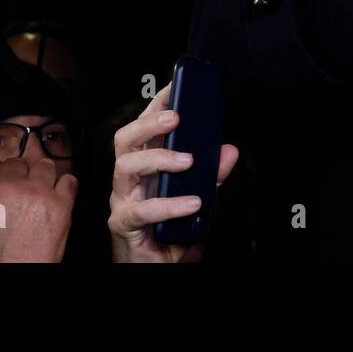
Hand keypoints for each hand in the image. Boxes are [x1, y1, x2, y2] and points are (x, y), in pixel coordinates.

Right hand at [0, 151, 77, 262]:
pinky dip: (64, 189)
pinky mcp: (60, 207)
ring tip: (34, 201)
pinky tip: (54, 202)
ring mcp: (35, 195)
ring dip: (41, 180)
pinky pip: (69, 181)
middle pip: (17, 163)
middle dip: (16, 178)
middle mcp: (5, 188)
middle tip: (14, 200)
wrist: (0, 288)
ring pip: (44, 166)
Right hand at [108, 83, 238, 262]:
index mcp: (144, 165)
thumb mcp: (197, 196)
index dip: (155, 104)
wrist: (154, 265)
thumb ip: (212, 174)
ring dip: (158, 158)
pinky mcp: (124, 224)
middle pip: (125, 140)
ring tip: (187, 160)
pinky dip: (169, 204)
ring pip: (125, 167)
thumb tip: (229, 150)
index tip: (173, 86)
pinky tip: (192, 202)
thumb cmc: (169, 227)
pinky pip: (141, 210)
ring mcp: (123, 199)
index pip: (144, 127)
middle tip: (175, 116)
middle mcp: (129, 178)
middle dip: (149, 123)